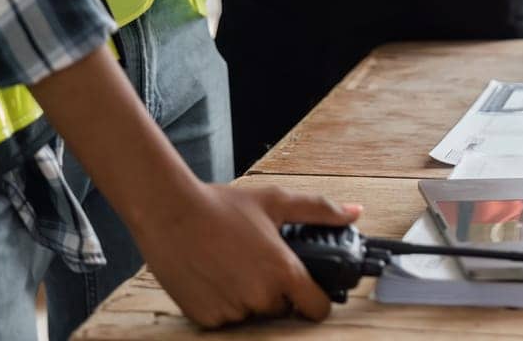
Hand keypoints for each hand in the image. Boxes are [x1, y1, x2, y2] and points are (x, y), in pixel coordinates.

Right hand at [140, 182, 362, 327]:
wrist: (168, 213)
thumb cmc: (221, 205)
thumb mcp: (275, 201)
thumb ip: (318, 210)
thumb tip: (354, 212)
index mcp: (283, 272)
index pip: (317, 309)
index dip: (316, 300)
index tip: (308, 291)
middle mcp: (260, 297)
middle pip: (283, 311)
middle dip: (278, 294)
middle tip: (259, 265)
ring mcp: (232, 311)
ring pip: (253, 317)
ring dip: (250, 300)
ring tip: (234, 267)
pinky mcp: (206, 319)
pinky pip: (226, 321)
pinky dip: (224, 305)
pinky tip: (216, 278)